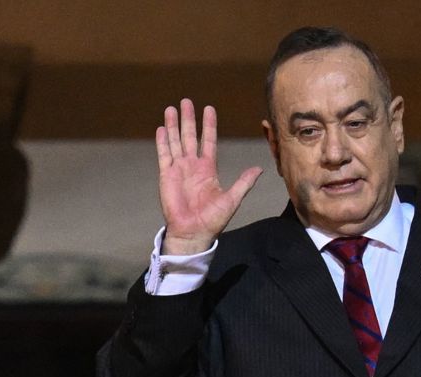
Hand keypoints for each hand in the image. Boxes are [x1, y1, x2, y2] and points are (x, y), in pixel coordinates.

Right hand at [156, 99, 261, 254]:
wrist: (194, 232)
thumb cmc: (213, 219)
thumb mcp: (232, 199)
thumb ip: (243, 182)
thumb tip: (259, 169)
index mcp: (208, 169)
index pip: (209, 141)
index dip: (209, 125)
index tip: (209, 108)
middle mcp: (192, 166)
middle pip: (190, 136)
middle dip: (188, 119)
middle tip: (186, 101)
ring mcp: (178, 170)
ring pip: (175, 142)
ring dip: (173, 125)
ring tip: (171, 108)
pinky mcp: (166, 176)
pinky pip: (164, 155)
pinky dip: (163, 142)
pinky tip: (161, 129)